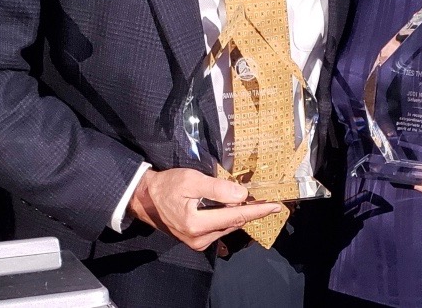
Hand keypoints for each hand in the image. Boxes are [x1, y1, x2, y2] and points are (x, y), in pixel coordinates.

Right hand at [127, 168, 280, 250]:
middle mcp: (199, 238)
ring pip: (228, 225)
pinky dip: (228, 216)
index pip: (236, 216)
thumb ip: (217, 188)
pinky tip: (233, 205)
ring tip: (250, 198)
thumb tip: (241, 194)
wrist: (145, 199)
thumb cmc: (167, 186)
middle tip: (266, 197)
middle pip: (234, 222)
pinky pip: (219, 227)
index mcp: (198, 224)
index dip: (258, 210)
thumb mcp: (192, 180)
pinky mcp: (196, 239)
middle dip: (251, 210)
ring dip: (239, 212)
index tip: (276, 206)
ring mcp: (197, 241)